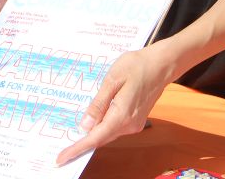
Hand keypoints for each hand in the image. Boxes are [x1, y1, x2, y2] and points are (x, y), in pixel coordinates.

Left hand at [55, 46, 174, 165]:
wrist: (161, 65)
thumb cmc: (136, 66)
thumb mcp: (112, 80)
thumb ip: (98, 104)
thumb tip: (85, 126)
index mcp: (121, 115)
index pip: (96, 138)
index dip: (78, 149)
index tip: (63, 158)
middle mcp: (129, 124)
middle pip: (101, 138)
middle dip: (82, 145)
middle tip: (63, 151)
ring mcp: (134, 124)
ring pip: (108, 133)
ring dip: (92, 134)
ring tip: (74, 135)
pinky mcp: (136, 120)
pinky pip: (115, 127)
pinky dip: (102, 126)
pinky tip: (94, 119)